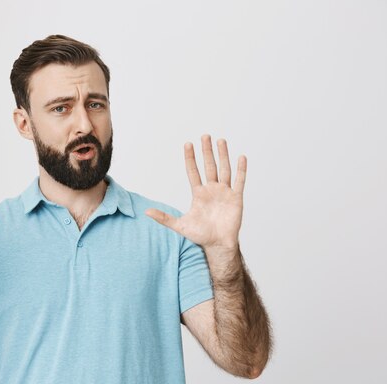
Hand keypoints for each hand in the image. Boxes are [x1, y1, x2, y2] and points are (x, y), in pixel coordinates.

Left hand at [145, 134, 245, 250]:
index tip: (188, 144)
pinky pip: (239, 181)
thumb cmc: (200, 235)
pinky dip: (241, 170)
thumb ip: (164, 218)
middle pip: (209, 166)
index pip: (193, 171)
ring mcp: (224, 192)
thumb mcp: (180, 225)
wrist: (218, 245)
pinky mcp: (236, 198)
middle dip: (207, 151)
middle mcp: (212, 190)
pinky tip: (241, 157)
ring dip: (223, 155)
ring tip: (221, 141)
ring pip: (224, 169)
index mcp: (198, 193)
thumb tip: (146, 212)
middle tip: (205, 136)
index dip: (190, 158)